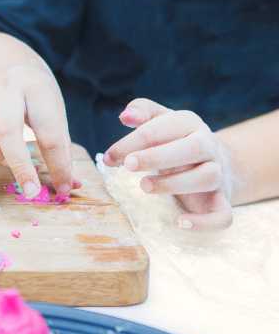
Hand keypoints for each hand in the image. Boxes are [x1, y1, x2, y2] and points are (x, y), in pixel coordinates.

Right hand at [0, 63, 75, 197]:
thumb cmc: (30, 91)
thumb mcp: (50, 104)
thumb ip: (57, 141)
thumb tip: (66, 184)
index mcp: (35, 87)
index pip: (49, 131)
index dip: (58, 165)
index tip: (63, 187)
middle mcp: (5, 89)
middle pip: (8, 130)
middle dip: (21, 166)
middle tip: (31, 191)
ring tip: (5, 158)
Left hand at [103, 98, 233, 230]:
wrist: (213, 159)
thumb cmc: (173, 139)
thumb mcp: (159, 120)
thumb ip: (142, 111)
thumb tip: (124, 116)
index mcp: (189, 123)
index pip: (161, 128)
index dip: (132, 142)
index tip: (109, 157)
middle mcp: (208, 146)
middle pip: (191, 149)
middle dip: (156, 157)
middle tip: (128, 165)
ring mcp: (218, 174)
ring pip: (207, 178)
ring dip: (174, 184)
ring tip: (144, 186)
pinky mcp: (221, 201)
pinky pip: (223, 214)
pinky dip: (205, 222)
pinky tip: (180, 222)